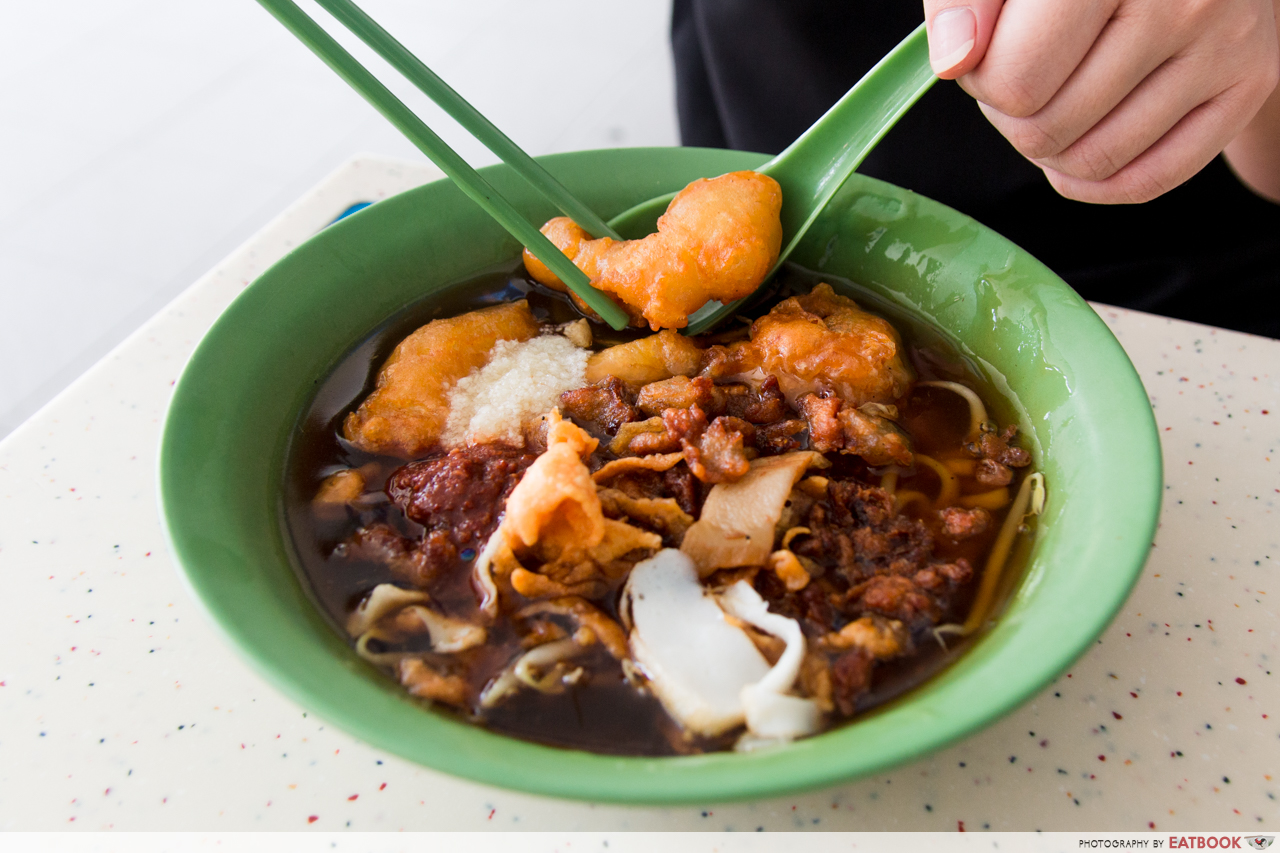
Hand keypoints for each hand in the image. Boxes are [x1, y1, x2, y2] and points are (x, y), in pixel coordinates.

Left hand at [922, 0, 1279, 202]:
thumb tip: (954, 61)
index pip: (1014, 80)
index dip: (982, 81)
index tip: (992, 52)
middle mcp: (1181, 2)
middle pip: (1046, 129)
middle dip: (1012, 116)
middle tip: (1021, 77)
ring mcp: (1223, 47)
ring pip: (1090, 163)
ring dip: (1048, 150)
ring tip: (1050, 100)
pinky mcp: (1247, 86)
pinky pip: (1147, 182)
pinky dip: (1093, 181)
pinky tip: (1076, 145)